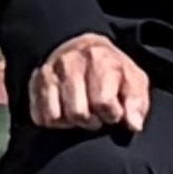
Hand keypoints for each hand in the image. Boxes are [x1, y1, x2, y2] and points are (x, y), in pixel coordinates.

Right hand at [25, 33, 152, 135]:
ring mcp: (50, 72)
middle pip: (78, 113)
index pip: (103, 103)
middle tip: (97, 114)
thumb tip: (133, 125)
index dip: (112, 115)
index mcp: (99, 58)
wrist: (84, 49)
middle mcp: (71, 62)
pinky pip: (41, 117)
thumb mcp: (134, 81)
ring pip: (56, 117)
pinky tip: (66, 111)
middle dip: (91, 121)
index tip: (115, 111)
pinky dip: (54, 121)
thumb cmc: (112, 71)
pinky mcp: (35, 82)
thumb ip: (137, 102)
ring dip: (71, 123)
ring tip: (82, 112)